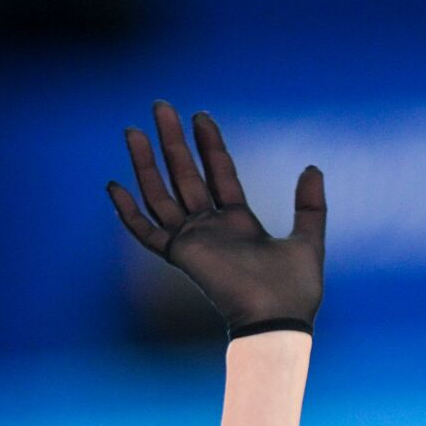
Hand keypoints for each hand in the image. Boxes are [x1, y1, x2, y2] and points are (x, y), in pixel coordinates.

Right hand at [107, 100, 326, 339]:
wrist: (279, 318)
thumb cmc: (296, 289)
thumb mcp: (309, 239)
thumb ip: (310, 205)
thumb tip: (312, 167)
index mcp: (239, 221)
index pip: (219, 173)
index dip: (210, 144)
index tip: (200, 116)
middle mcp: (212, 227)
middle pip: (186, 175)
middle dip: (173, 141)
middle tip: (161, 106)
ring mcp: (194, 240)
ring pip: (161, 195)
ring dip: (146, 164)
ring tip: (133, 131)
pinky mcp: (181, 256)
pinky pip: (146, 233)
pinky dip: (128, 212)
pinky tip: (113, 185)